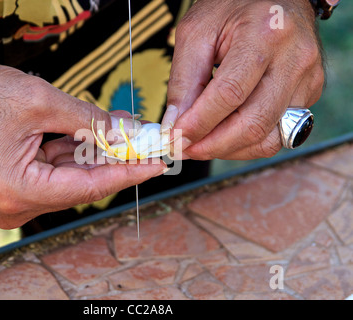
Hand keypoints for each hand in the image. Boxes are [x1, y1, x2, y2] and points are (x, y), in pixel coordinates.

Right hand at [0, 65, 166, 228]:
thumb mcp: (39, 103)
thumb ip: (88, 120)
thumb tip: (125, 131)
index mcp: (19, 192)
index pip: (90, 187)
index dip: (128, 173)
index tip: (157, 164)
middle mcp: (17, 205)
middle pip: (83, 184)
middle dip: (115, 159)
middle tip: (146, 142)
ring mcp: (16, 198)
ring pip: (71, 177)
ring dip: (97, 154)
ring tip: (125, 132)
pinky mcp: (16, 186)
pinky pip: (55, 172)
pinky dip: (76, 154)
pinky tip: (97, 136)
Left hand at [163, 0, 323, 159]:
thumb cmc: (232, 7)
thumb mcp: (196, 33)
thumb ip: (183, 81)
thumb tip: (174, 125)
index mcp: (266, 34)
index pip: (230, 94)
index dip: (199, 123)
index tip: (175, 138)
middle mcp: (295, 59)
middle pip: (254, 123)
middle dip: (212, 145)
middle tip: (185, 149)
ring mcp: (307, 79)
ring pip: (268, 138)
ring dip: (229, 150)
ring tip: (201, 145)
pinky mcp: (309, 93)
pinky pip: (277, 134)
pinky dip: (246, 143)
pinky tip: (224, 136)